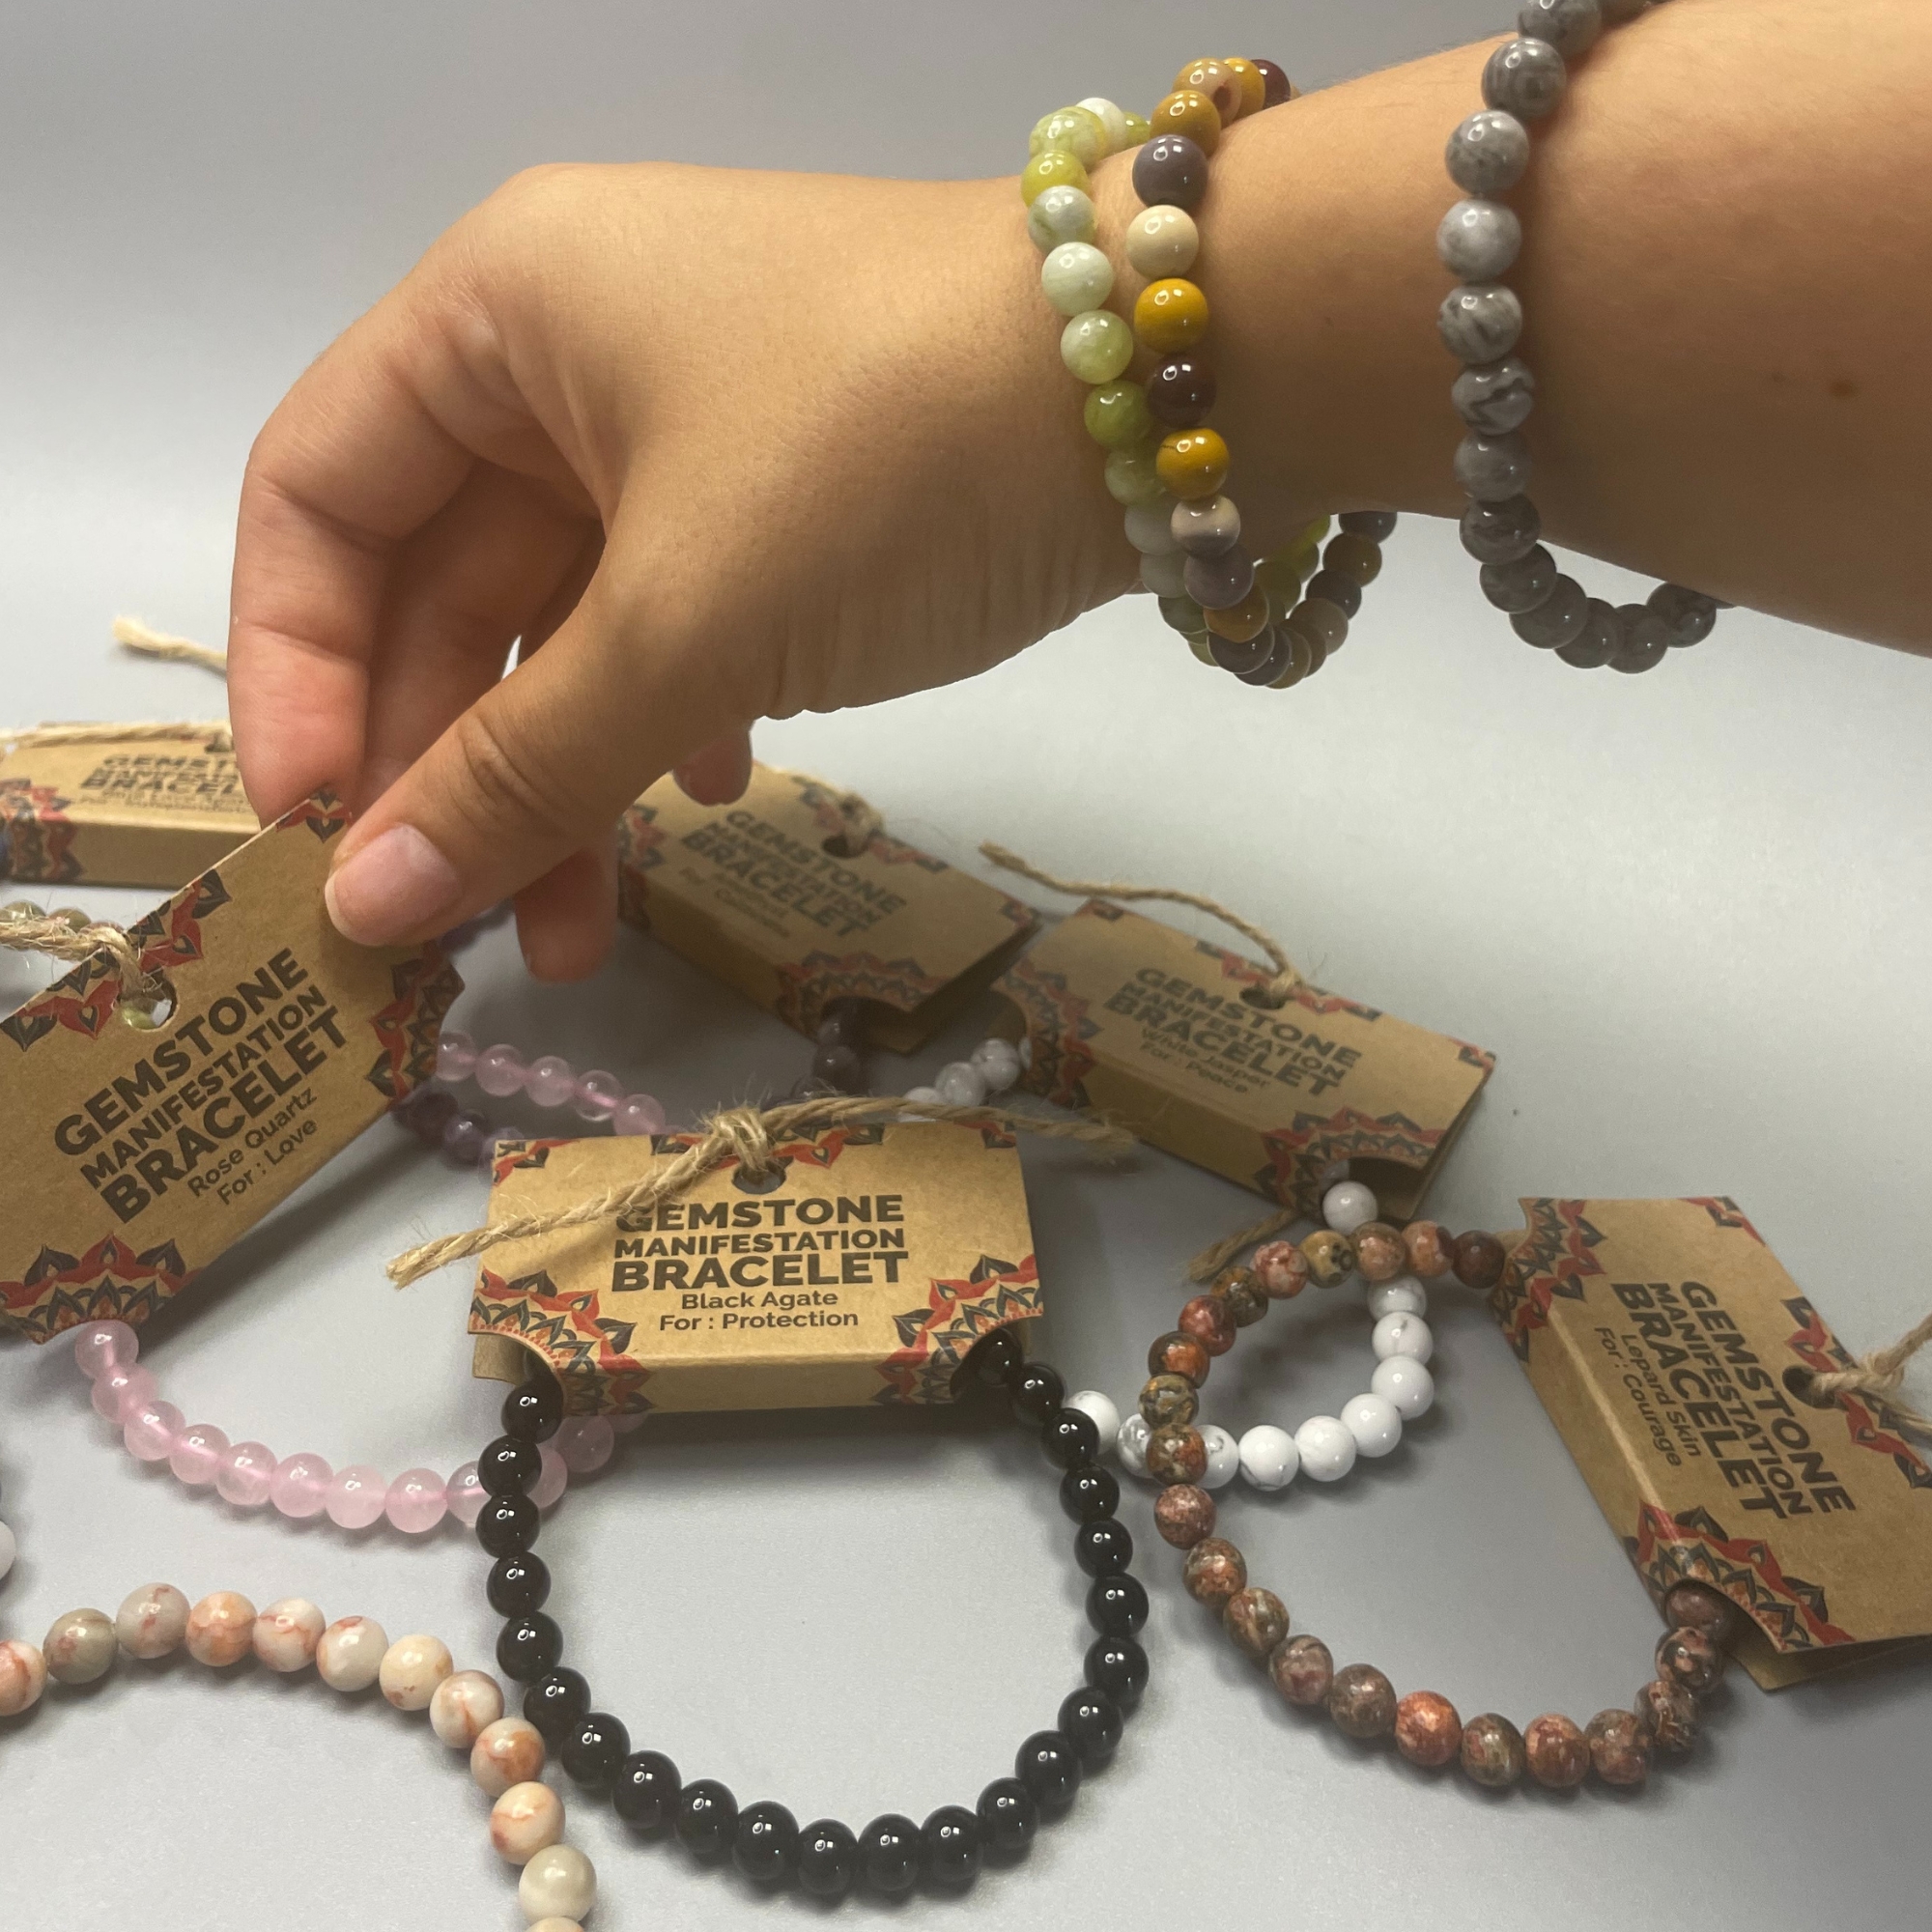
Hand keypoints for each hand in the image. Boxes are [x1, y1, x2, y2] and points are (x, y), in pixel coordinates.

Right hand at [229, 162, 1131, 978]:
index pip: (318, 496)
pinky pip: (679, 620)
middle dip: (449, 768)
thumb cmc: (884, 457)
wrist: (1176, 387)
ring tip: (574, 938)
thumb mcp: (683, 620)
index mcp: (495, 314)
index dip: (295, 672)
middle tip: (455, 932)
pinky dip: (672, 719)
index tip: (315, 833)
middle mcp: (572, 352)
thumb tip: (372, 908)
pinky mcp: (790, 492)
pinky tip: (705, 800)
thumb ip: (520, 771)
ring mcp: (690, 423)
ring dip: (563, 780)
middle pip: (444, 582)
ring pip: (571, 624)